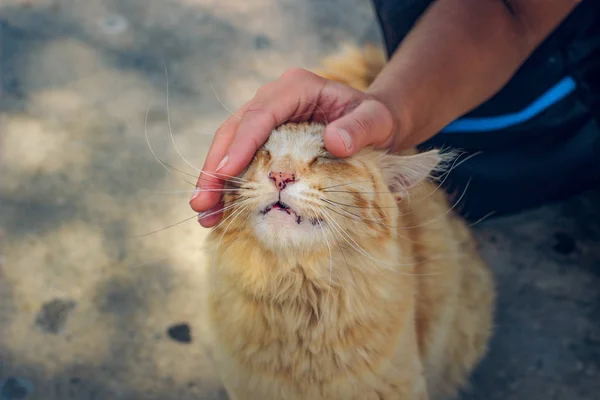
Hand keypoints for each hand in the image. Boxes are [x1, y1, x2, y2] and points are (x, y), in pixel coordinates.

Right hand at [189, 67, 396, 226]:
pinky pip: (241, 159)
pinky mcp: (266, 140)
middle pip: (235, 130)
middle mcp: (275, 100)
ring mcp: (267, 119)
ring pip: (231, 145)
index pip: (261, 113)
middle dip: (216, 166)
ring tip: (204, 213)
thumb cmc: (376, 120)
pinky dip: (228, 184)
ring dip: (215, 179)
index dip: (242, 143)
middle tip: (202, 202)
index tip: (226, 172)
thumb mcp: (377, 121)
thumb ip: (361, 128)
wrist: (375, 124)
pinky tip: (219, 210)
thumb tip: (335, 143)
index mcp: (297, 88)